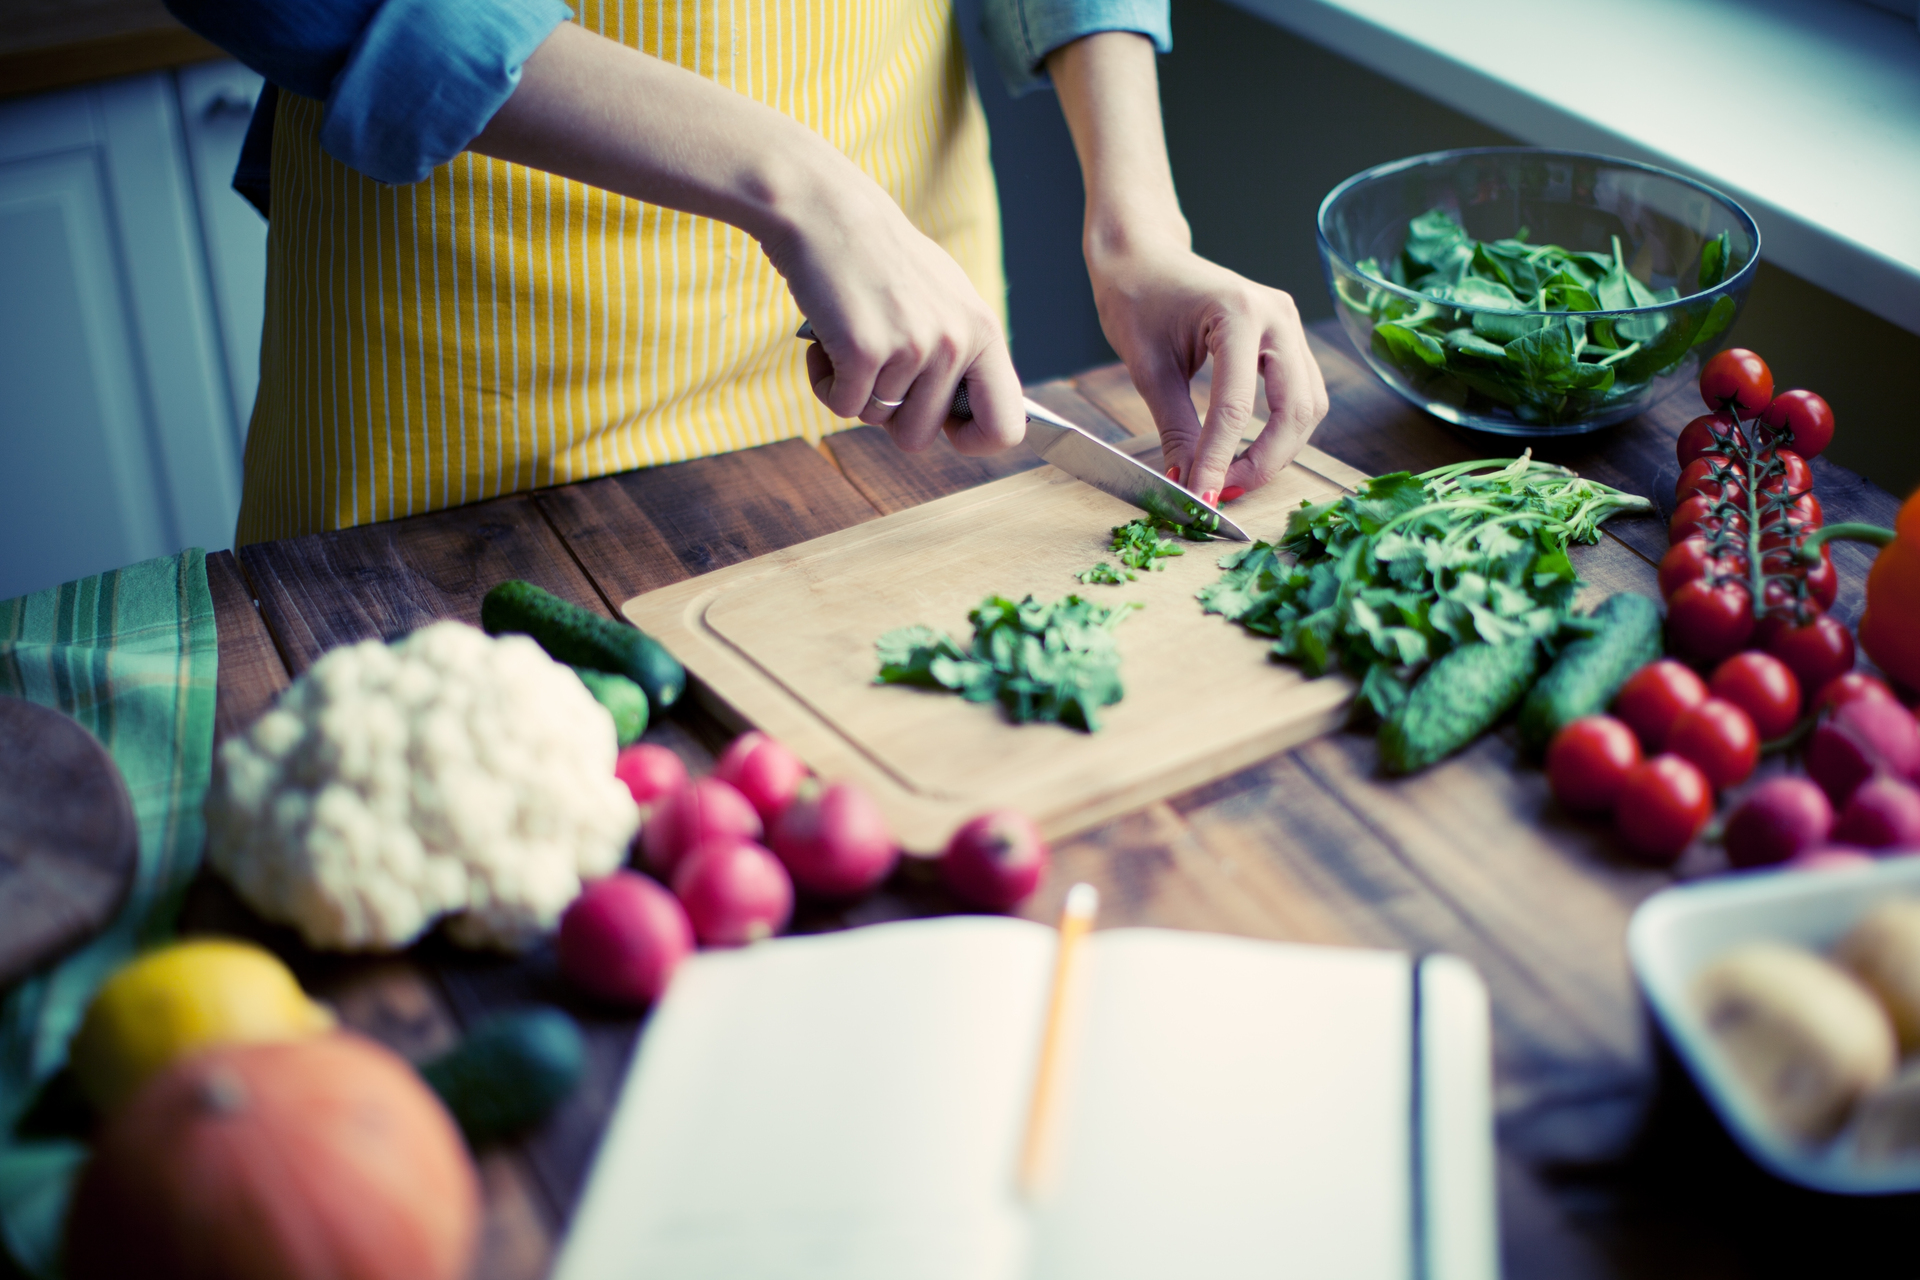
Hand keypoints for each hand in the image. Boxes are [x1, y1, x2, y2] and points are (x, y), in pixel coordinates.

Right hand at [761, 182, 1024, 455]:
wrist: (826, 211)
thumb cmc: (879, 257)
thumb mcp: (944, 297)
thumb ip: (962, 351)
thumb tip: (970, 416)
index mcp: (984, 331)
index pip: (1006, 426)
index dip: (973, 440)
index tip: (945, 429)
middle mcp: (955, 342)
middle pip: (920, 436)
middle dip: (889, 414)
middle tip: (874, 366)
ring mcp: (912, 348)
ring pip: (876, 419)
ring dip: (853, 389)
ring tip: (850, 337)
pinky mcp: (864, 351)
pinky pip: (841, 407)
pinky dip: (825, 382)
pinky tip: (826, 341)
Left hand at [1045, 31, 1328, 502]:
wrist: (1143, 255)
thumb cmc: (1137, 297)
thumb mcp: (1148, 369)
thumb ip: (1175, 429)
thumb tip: (1188, 484)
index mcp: (1237, 312)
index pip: (1236, 407)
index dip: (1218, 460)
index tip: (1199, 498)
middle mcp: (1277, 315)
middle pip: (1295, 410)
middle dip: (1263, 462)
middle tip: (1220, 493)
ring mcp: (1289, 324)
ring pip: (1308, 407)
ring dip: (1278, 451)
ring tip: (1229, 477)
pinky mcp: (1287, 338)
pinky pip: (1301, 395)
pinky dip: (1280, 431)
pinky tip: (1244, 453)